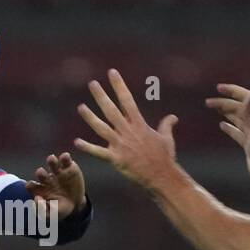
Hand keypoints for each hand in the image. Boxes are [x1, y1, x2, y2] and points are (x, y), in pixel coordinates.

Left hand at [25, 152, 85, 218]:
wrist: (76, 205)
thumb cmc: (60, 209)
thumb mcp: (51, 214)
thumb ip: (41, 210)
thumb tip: (36, 198)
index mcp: (39, 188)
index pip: (31, 186)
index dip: (32, 188)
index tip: (38, 195)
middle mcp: (46, 178)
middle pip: (40, 173)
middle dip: (40, 173)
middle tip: (42, 174)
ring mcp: (57, 172)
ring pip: (52, 163)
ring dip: (51, 160)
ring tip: (52, 159)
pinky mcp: (68, 167)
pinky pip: (65, 160)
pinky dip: (65, 157)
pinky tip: (66, 157)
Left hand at [74, 69, 178, 189]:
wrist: (162, 176)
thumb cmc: (165, 157)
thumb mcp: (167, 138)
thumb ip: (167, 125)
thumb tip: (173, 117)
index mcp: (139, 125)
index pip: (127, 100)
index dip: (119, 86)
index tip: (112, 73)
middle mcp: (128, 132)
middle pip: (112, 110)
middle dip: (101, 96)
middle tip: (92, 84)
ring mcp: (121, 145)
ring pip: (102, 128)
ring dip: (90, 118)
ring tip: (80, 107)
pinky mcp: (116, 159)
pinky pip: (99, 152)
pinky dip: (88, 148)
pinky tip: (76, 142)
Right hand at [204, 84, 249, 193]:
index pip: (244, 98)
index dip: (232, 91)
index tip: (218, 88)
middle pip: (238, 107)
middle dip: (223, 101)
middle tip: (208, 102)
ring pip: (236, 117)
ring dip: (225, 111)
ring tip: (214, 108)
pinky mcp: (248, 143)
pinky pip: (236, 132)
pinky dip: (228, 127)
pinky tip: (221, 126)